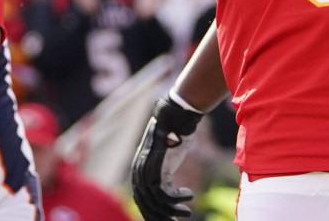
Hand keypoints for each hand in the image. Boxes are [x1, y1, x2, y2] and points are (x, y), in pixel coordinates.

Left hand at [132, 96, 202, 220]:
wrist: (175, 118)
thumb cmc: (174, 134)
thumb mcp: (165, 157)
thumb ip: (161, 170)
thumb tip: (165, 184)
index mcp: (138, 171)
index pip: (142, 200)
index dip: (153, 213)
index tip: (168, 219)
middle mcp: (139, 173)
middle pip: (147, 205)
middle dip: (162, 217)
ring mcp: (147, 172)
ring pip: (156, 203)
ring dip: (173, 211)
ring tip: (187, 213)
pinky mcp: (157, 169)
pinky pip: (165, 195)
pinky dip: (178, 199)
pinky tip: (189, 194)